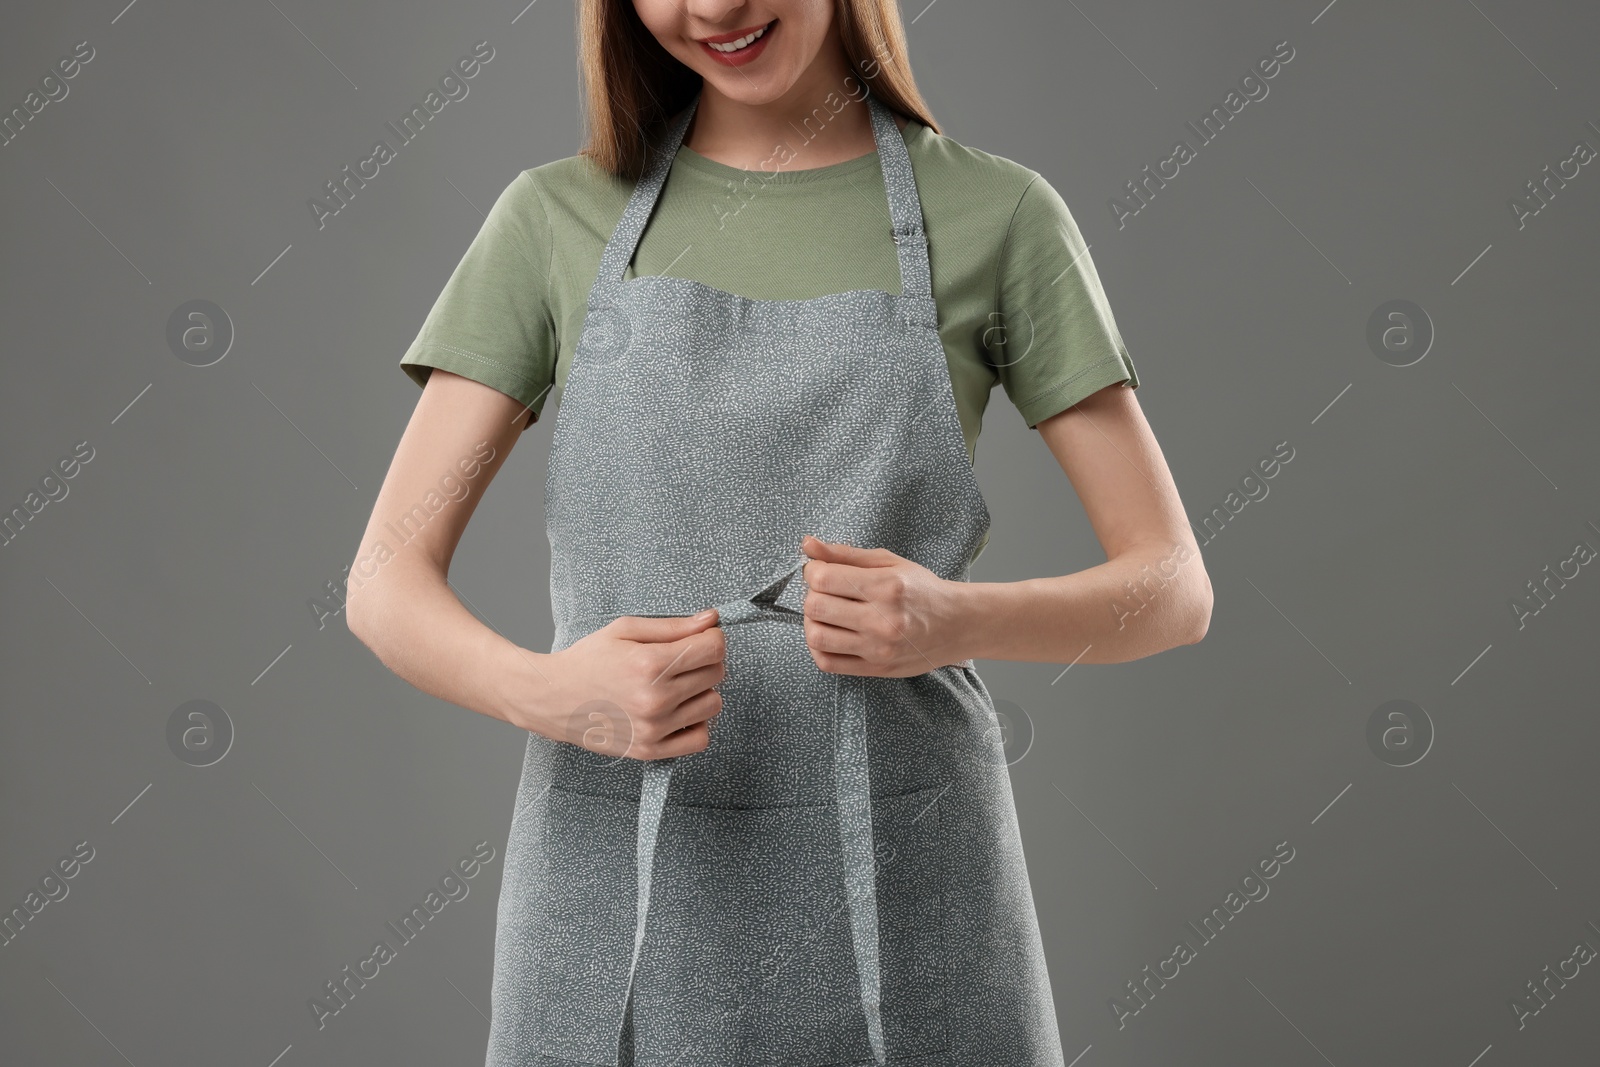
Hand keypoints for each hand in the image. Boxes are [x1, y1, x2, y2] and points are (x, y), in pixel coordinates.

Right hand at [543, 610, 725, 759]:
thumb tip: (712, 619)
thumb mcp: (626, 630)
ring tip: (674, 686)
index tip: (699, 639)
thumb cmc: (587, 660)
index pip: (713, 648)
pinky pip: (699, 738)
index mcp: (649, 664)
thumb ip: (674, 626)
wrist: (551, 698)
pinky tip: (676, 711)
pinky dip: (695, 723)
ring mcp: (653, 728)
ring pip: (713, 705)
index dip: (711, 638)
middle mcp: (654, 699)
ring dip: (701, 692)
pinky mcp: (649, 751)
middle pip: (716, 674)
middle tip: (679, 661)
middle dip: (704, 662)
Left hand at [798, 535, 969, 676]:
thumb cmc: (922, 590)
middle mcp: (882, 620)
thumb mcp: (888, 562)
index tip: (819, 571)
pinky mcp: (876, 669)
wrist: (957, 625)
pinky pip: (828, 663)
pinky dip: (819, 648)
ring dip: (813, 622)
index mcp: (885, 587)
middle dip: (812, 595)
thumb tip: (807, 544)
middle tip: (825, 592)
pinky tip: (831, 634)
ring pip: (816, 637)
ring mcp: (878, 649)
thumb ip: (845, 554)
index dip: (812, 571)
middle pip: (815, 608)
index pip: (823, 579)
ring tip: (828, 614)